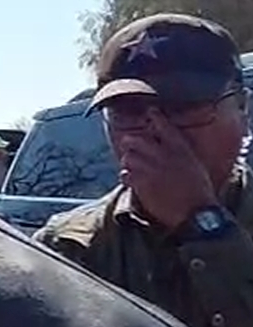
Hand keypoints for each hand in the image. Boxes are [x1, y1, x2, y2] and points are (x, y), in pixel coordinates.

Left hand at [117, 111, 217, 228]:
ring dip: (128, 162)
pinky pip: (125, 174)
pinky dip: (126, 177)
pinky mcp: (141, 183)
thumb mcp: (195, 165)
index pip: (164, 125)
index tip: (150, 112)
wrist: (196, 214)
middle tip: (129, 146)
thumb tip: (169, 147)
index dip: (155, 116)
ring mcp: (150, 168)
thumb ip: (180, 153)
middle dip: (129, 142)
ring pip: (127, 157)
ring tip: (132, 167)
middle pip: (135, 139)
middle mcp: (163, 155)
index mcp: (180, 149)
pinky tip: (131, 180)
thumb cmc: (200, 192)